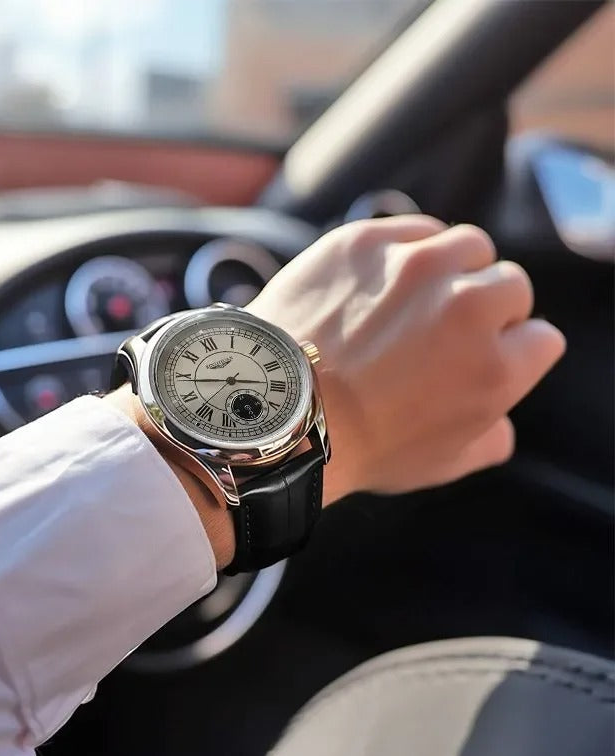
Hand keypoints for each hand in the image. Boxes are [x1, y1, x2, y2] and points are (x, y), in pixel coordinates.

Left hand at [248, 215, 565, 504]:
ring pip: (466, 247)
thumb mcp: (439, 464)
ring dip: (451, 271)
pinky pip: (413, 229)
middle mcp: (466, 304)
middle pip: (510, 285)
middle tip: (442, 333)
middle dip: (486, 309)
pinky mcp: (365, 241)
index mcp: (496, 365)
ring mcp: (414, 265)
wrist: (276, 412)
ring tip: (413, 301)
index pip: (541, 338)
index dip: (511, 351)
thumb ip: (489, 436)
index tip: (481, 357)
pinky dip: (406, 251)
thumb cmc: (356, 446)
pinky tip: (381, 281)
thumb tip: (500, 419)